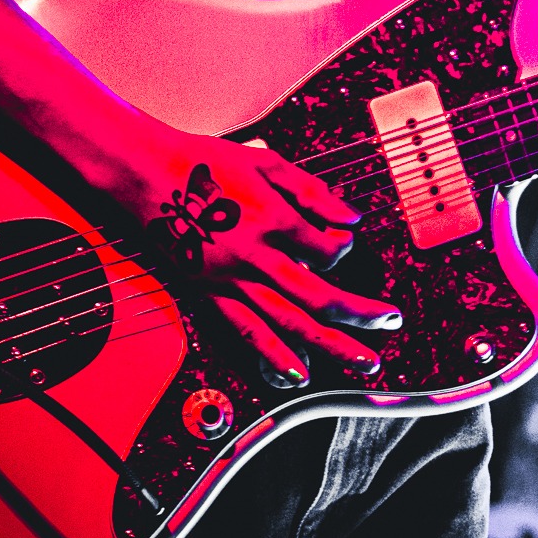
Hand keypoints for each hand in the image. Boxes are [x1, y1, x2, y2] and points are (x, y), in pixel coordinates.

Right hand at [122, 129, 399, 388]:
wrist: (147, 175)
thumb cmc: (206, 164)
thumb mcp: (267, 162)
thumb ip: (313, 191)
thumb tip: (353, 216)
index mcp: (271, 219)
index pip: (327, 250)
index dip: (346, 251)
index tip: (348, 244)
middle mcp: (254, 257)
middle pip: (317, 297)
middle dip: (359, 314)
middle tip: (390, 323)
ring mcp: (230, 280)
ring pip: (287, 324)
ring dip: (329, 346)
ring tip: (362, 361)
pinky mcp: (209, 294)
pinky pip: (245, 332)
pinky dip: (273, 358)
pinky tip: (296, 375)